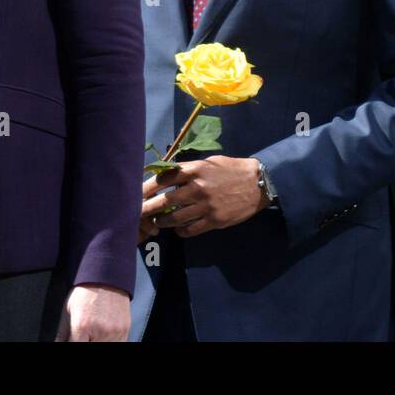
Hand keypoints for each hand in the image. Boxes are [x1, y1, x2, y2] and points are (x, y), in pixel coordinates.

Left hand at [55, 283, 129, 341]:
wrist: (106, 276)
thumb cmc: (86, 291)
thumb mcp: (68, 310)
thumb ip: (62, 334)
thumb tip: (58, 343)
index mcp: (82, 325)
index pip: (75, 347)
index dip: (72, 343)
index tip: (74, 339)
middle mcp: (100, 330)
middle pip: (91, 347)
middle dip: (86, 341)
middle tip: (84, 335)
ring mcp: (114, 331)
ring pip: (104, 347)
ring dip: (97, 341)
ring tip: (93, 334)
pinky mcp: (125, 329)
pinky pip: (118, 343)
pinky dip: (109, 341)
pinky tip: (104, 335)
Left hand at [139, 156, 267, 238]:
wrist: (258, 182)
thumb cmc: (231, 169)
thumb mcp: (209, 162)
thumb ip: (188, 169)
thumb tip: (166, 174)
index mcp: (195, 170)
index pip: (163, 179)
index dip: (147, 187)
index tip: (137, 193)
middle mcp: (198, 188)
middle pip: (164, 200)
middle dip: (147, 208)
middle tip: (137, 213)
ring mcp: (205, 206)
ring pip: (174, 218)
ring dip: (162, 222)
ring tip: (157, 222)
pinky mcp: (214, 221)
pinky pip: (189, 230)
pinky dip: (180, 231)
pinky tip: (178, 230)